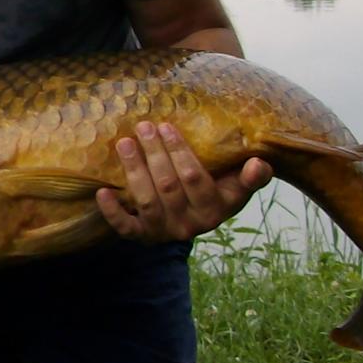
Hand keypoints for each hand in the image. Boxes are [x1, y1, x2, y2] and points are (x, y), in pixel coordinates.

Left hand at [96, 121, 272, 242]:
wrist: (194, 220)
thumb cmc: (217, 192)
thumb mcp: (237, 186)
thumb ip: (251, 176)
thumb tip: (259, 163)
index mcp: (215, 210)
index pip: (195, 179)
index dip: (179, 153)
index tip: (166, 127)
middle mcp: (190, 225)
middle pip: (168, 186)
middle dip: (154, 153)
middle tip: (143, 126)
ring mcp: (164, 232)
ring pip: (146, 201)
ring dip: (134, 171)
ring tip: (124, 143)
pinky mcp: (143, 236)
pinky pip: (126, 228)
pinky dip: (113, 212)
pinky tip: (103, 192)